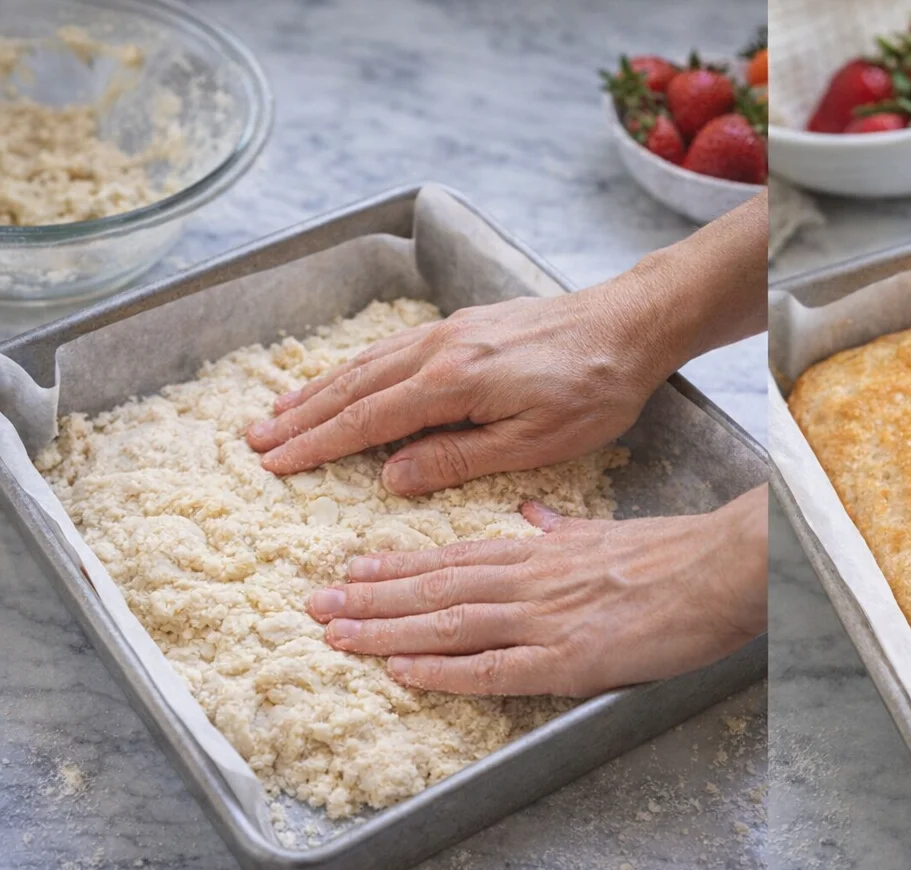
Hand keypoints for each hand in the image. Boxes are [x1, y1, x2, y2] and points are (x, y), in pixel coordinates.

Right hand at [246, 192, 767, 492]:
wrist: (629, 325)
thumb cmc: (593, 390)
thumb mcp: (534, 442)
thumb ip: (458, 459)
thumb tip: (389, 477)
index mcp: (452, 382)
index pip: (367, 421)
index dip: (317, 445)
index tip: (275, 465)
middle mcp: (439, 349)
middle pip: (354, 388)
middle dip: (301, 417)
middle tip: (254, 443)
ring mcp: (450, 332)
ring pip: (367, 363)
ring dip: (319, 390)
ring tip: (280, 413)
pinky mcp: (465, 325)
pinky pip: (392, 349)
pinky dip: (356, 368)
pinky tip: (345, 380)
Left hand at [303, 486, 767, 697]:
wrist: (722, 568)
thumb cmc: (675, 554)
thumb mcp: (608, 530)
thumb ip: (563, 528)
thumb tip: (531, 513)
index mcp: (541, 551)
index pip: (453, 558)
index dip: (397, 568)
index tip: (352, 571)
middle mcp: (530, 580)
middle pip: (436, 588)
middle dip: (370, 599)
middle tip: (315, 606)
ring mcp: (546, 620)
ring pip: (449, 623)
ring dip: (386, 630)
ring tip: (335, 634)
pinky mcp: (570, 660)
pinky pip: (493, 668)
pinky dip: (443, 670)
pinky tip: (402, 673)